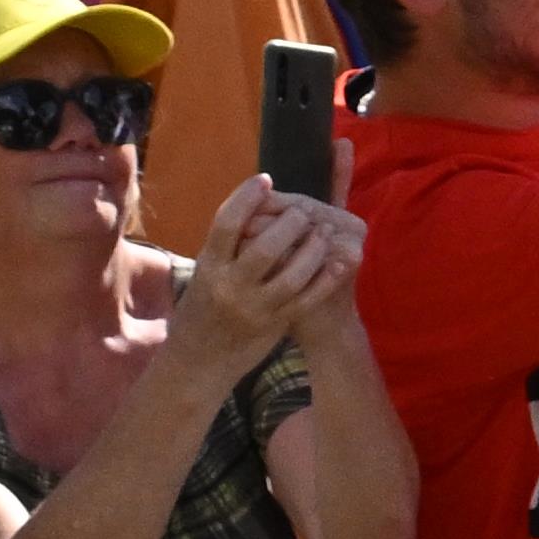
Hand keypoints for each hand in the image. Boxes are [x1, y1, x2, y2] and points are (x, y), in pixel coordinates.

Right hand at [182, 179, 362, 362]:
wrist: (201, 358)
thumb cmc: (206, 303)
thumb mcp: (207, 270)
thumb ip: (229, 242)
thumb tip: (257, 202)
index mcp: (209, 266)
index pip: (226, 225)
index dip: (246, 199)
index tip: (264, 180)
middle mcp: (230, 286)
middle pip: (264, 248)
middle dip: (289, 224)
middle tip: (304, 210)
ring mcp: (254, 307)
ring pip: (291, 275)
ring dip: (313, 249)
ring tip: (323, 231)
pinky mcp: (275, 323)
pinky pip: (306, 299)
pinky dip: (325, 279)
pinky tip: (337, 261)